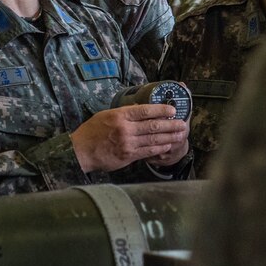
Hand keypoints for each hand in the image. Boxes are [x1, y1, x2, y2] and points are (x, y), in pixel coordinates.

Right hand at [71, 104, 188, 174]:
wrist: (82, 151)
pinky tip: (168, 146)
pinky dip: (160, 148)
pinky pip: (148, 151)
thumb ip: (124, 113)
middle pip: (154, 125)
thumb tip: (141, 109)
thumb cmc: (92, 131)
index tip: (173, 109)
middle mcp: (125, 129)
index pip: (145, 110)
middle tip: (183, 124)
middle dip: (171, 125)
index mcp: (120, 115)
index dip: (162, 109)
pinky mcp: (128, 156)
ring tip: (180, 135)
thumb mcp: (107, 115)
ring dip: (169, 137)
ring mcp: (128, 143)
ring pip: (154, 139)